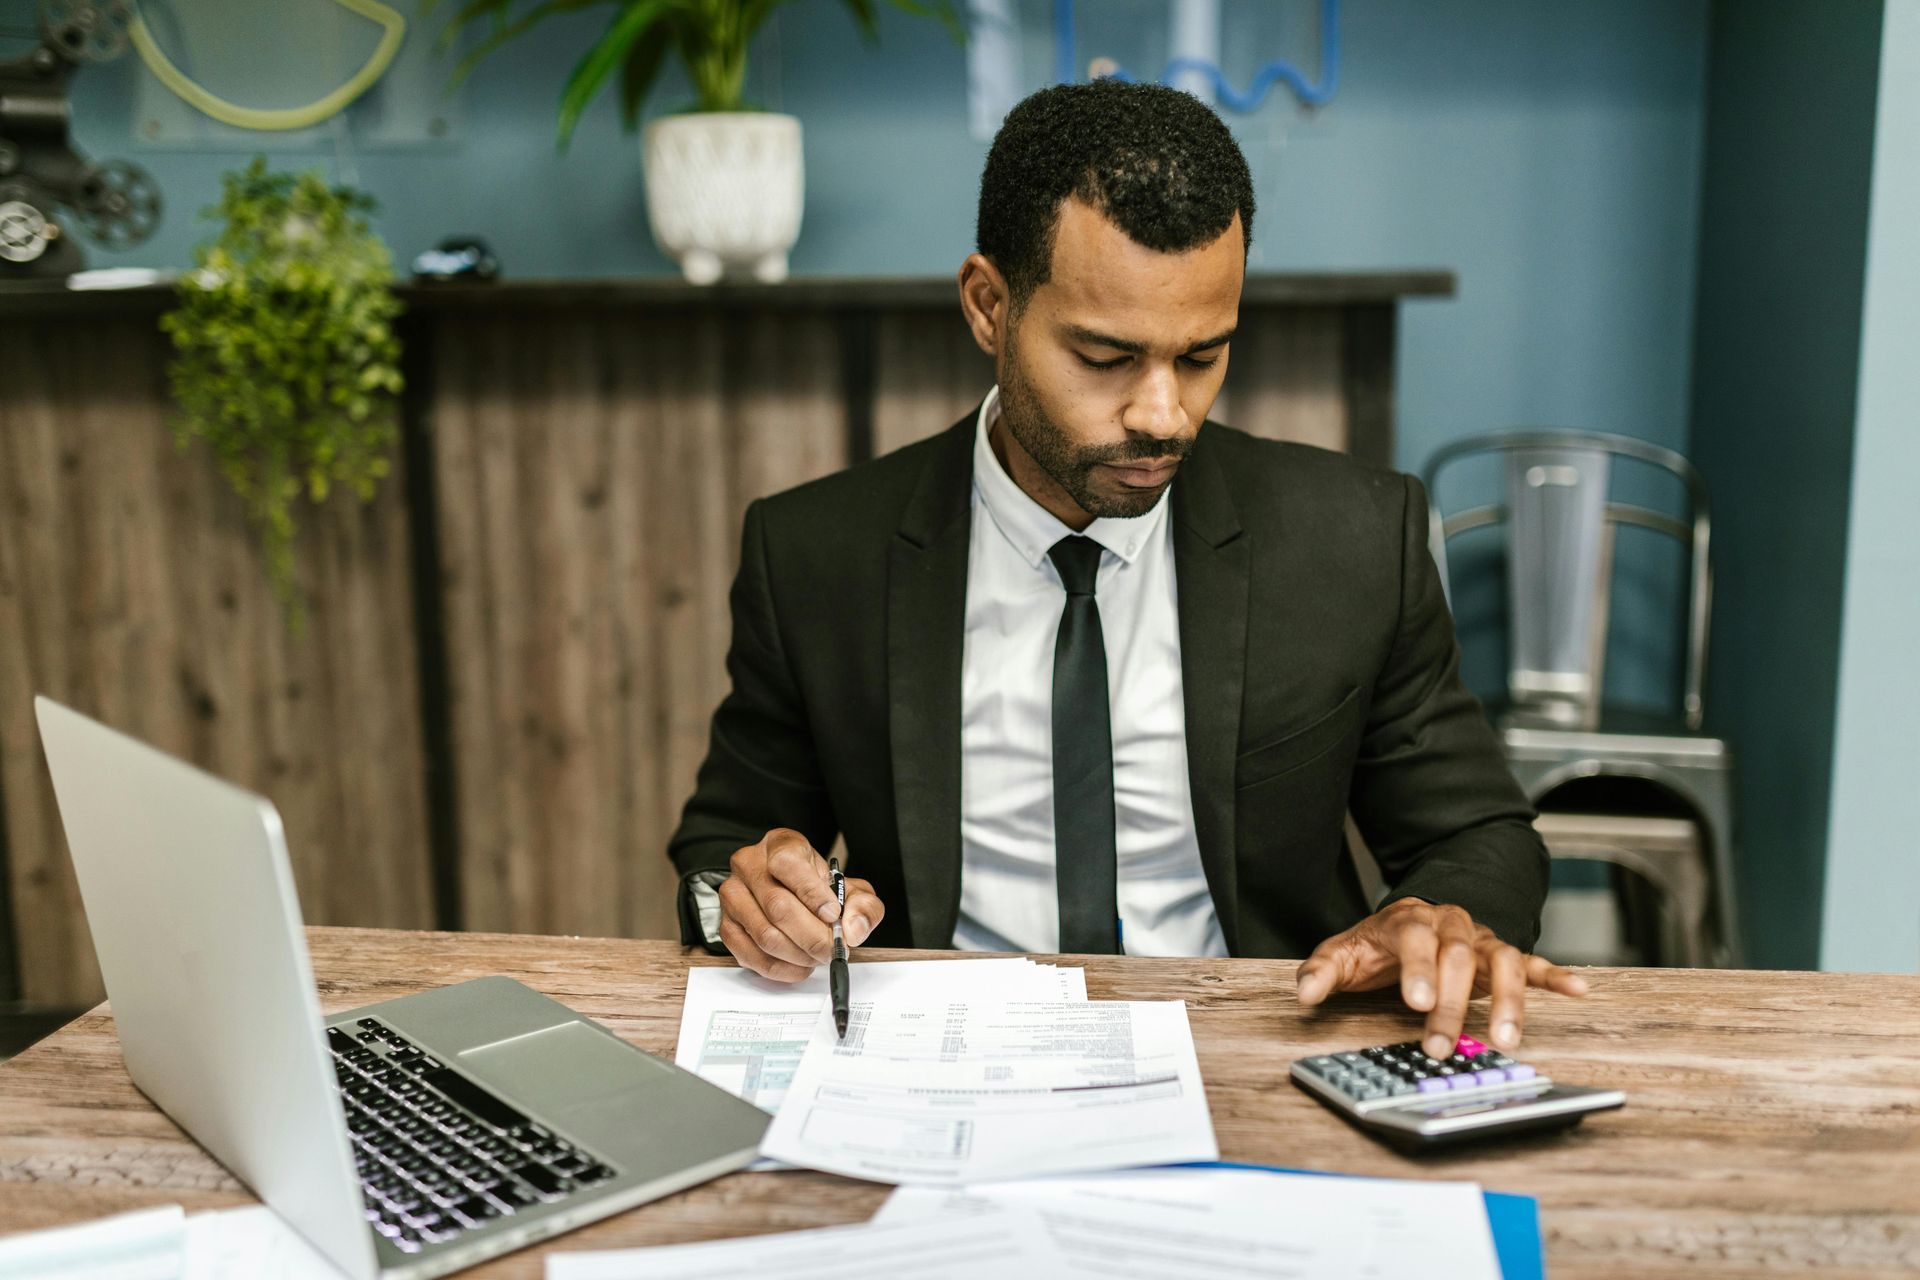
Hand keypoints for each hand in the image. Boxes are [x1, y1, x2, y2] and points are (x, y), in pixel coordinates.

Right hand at [717, 828, 884, 982]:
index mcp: (780, 844)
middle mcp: (749, 865)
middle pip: (778, 907)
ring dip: (799, 955)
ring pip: (765, 935)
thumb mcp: (851, 889)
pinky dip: (781, 968)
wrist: (793, 895)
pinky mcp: (726, 926)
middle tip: (832, 949)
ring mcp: (733, 896)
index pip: (787, 864)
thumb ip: (863, 906)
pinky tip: (799, 965)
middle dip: (812, 936)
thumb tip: (853, 929)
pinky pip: (752, 956)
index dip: (812, 894)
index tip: (832, 915)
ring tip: (818, 956)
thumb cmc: (819, 890)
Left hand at [1294, 899, 1587, 1059]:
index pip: (1416, 939)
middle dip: (1451, 1003)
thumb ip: (1322, 971)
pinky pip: (1532, 963)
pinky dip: (1554, 976)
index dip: (1418, 970)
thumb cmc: (1376, 945)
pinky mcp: (1502, 957)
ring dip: (1506, 1001)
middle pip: (1457, 957)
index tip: (1416, 1003)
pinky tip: (1578, 990)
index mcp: (1409, 920)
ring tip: (1505, 1039)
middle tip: (1439, 1044)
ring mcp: (1479, 941)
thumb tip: (1305, 994)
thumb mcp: (1342, 954)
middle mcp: (1450, 925)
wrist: (1410, 920)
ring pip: (1501, 962)